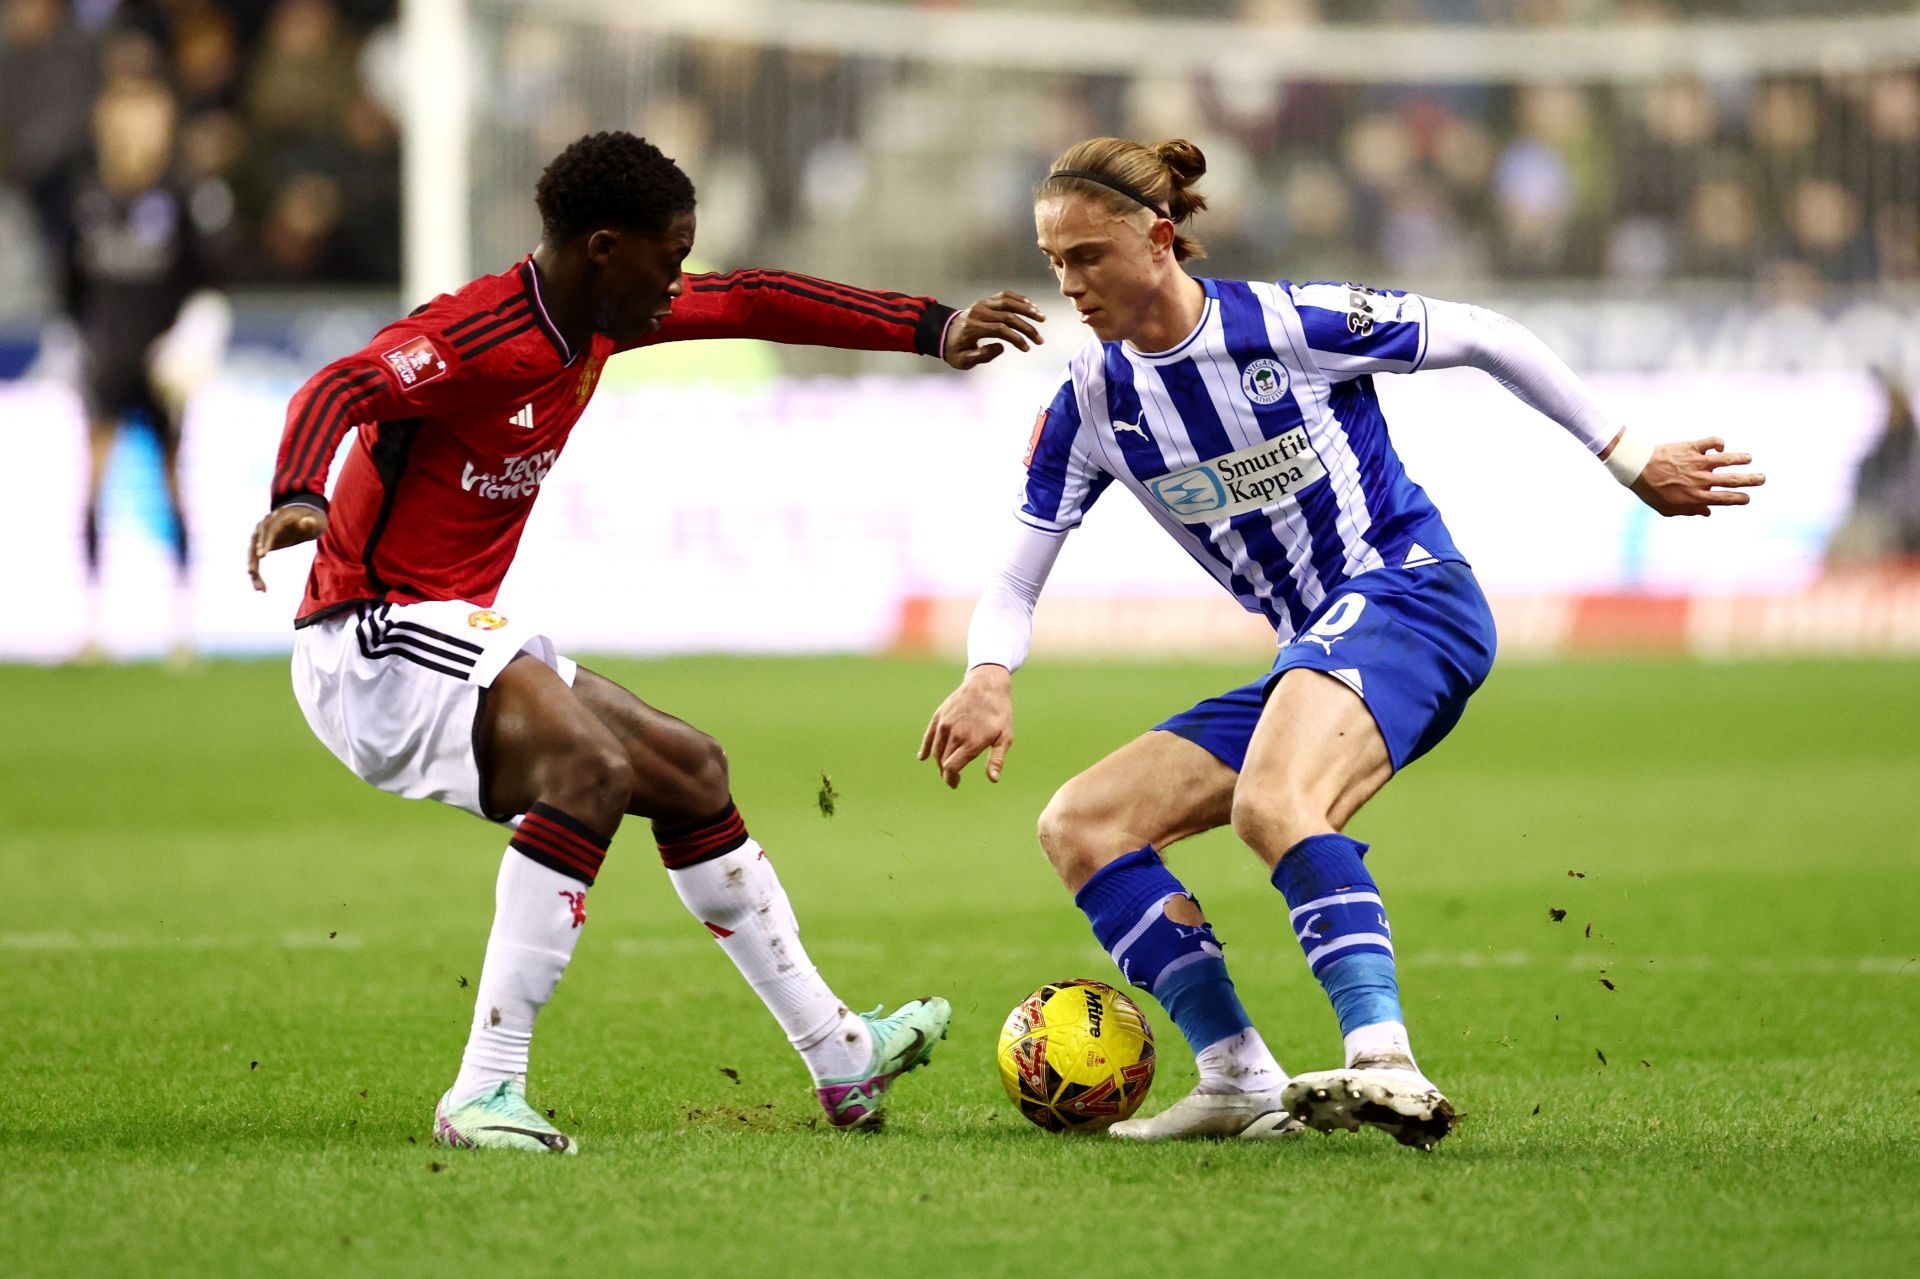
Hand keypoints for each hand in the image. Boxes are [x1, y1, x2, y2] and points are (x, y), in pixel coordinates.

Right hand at [247, 504, 327, 590]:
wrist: (300, 515)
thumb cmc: (309, 520)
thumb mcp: (314, 521)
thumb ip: (311, 523)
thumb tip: (307, 521)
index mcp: (277, 518)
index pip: (269, 530)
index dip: (265, 542)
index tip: (261, 555)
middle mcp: (264, 525)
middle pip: (256, 543)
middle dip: (253, 559)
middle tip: (252, 573)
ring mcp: (259, 535)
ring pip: (252, 554)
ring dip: (253, 571)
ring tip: (259, 588)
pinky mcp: (259, 545)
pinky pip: (255, 560)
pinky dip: (257, 574)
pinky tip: (262, 589)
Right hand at [918, 664, 1013, 787]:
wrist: (987, 684)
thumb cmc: (999, 712)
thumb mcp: (1005, 737)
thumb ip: (996, 759)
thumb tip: (993, 780)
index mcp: (970, 743)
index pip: (951, 768)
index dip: (951, 778)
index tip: (955, 783)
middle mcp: (954, 735)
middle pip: (942, 762)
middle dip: (946, 772)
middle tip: (952, 778)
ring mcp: (945, 725)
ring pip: (935, 751)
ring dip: (939, 762)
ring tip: (945, 767)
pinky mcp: (939, 716)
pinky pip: (928, 737)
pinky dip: (925, 748)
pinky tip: (923, 757)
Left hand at [942, 291, 1045, 369]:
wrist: (944, 334)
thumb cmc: (955, 350)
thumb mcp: (963, 360)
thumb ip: (981, 355)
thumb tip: (1001, 347)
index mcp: (973, 328)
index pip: (999, 330)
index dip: (1015, 338)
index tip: (1027, 348)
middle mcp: (978, 313)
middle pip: (1008, 316)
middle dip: (1026, 328)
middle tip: (1040, 340)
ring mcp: (982, 304)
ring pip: (1008, 302)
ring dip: (1027, 310)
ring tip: (1042, 318)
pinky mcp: (986, 301)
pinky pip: (1005, 295)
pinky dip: (1019, 299)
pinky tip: (1031, 306)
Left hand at [1628, 436, 1765, 516]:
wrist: (1636, 468)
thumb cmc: (1650, 491)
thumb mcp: (1667, 508)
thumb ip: (1689, 511)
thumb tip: (1707, 512)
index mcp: (1696, 496)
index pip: (1724, 499)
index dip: (1739, 499)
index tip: (1747, 498)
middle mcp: (1700, 480)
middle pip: (1732, 480)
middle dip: (1750, 480)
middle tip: (1762, 479)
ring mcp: (1697, 463)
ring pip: (1727, 459)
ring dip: (1741, 459)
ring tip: (1749, 459)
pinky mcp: (1691, 447)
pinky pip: (1711, 442)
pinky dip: (1719, 443)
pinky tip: (1720, 446)